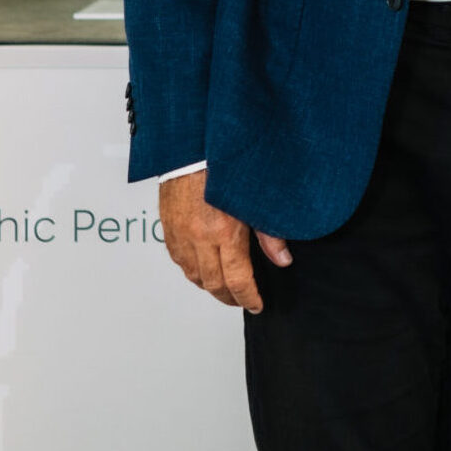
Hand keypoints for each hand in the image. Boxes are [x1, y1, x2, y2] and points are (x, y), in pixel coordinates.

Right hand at [158, 170, 290, 312]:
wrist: (193, 146)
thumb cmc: (226, 167)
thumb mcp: (256, 200)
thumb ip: (270, 234)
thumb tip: (282, 260)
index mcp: (225, 232)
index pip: (237, 280)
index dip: (248, 297)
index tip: (256, 305)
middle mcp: (199, 237)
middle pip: (214, 284)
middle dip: (229, 297)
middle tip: (241, 300)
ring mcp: (180, 233)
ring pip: (193, 275)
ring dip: (209, 286)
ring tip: (224, 288)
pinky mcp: (167, 226)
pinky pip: (178, 259)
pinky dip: (191, 269)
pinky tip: (202, 268)